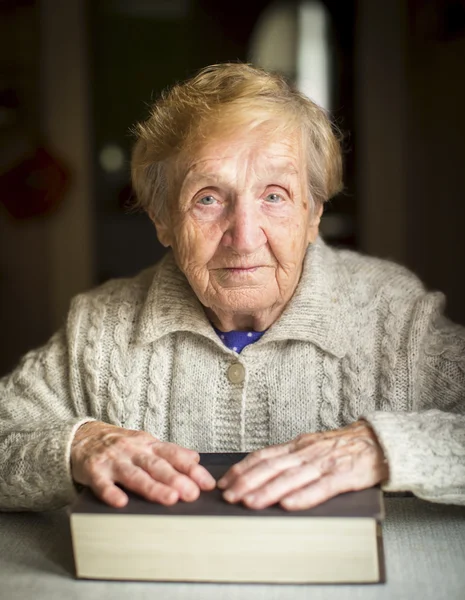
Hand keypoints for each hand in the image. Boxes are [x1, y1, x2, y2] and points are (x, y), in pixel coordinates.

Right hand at [71, 421, 215, 507]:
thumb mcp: (145, 442)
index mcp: (148, 444)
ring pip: (135, 475)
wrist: (81, 436)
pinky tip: (121, 503)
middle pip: (157, 466)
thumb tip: (196, 458)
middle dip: (176, 479)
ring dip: (152, 487)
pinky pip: (102, 483)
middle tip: (192, 494)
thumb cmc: (118, 444)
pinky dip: (111, 493)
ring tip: (169, 498)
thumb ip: (169, 451)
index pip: (173, 455)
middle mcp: (133, 450)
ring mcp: (114, 461)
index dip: (191, 469)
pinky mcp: (94, 471)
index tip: (207, 483)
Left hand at [217, 421, 388, 509]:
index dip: (242, 469)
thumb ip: (291, 458)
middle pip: (271, 467)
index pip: (263, 456)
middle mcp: (307, 453)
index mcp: (298, 446)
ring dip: (267, 491)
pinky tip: (288, 505)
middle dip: (247, 482)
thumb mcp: (312, 447)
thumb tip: (261, 473)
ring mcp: (325, 463)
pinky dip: (303, 496)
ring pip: (291, 478)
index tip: (225, 482)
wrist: (378, 441)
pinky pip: (321, 487)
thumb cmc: (343, 448)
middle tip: (229, 496)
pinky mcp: (344, 475)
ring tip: (249, 503)